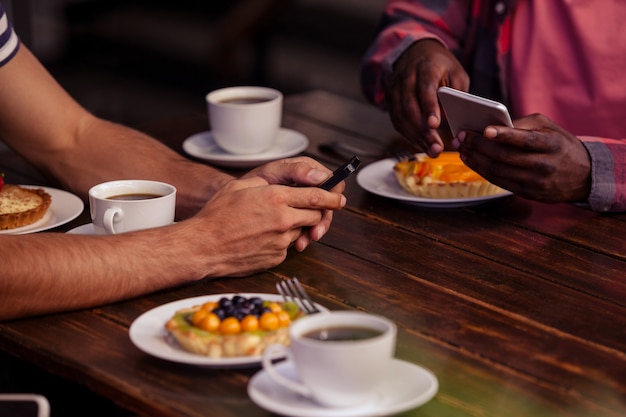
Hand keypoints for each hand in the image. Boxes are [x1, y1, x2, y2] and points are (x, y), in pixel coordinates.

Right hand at [185, 171, 344, 276]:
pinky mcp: (276, 257)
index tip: (340, 198)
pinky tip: (262, 237)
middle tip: (308, 208)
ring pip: (301, 231)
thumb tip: (286, 185)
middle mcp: (283, 220)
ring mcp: (281, 241)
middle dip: (316, 211)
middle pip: (315, 215)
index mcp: (276, 198)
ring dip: (294, 226)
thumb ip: (269, 184)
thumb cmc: (217, 215)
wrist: (203, 246)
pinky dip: (281, 240)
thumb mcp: (240, 186)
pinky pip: (287, 246)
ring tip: (271, 223)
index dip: (332, 197)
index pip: (317, 196)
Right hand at [389, 39, 468, 156]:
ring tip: (432, 150)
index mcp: (425, 68)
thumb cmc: (440, 66)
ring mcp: (396, 90)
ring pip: (401, 117)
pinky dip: (409, 135)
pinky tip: (421, 144)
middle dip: (423, 131)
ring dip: (416, 137)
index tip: (435, 124)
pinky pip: (397, 121)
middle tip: (436, 148)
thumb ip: (457, 93)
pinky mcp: (391, 101)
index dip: (429, 107)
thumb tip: (455, 119)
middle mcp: (406, 79)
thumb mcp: (456, 73)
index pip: (425, 89)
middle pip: (410, 108)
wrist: (415, 53)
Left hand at [457, 114, 591, 202]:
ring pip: (498, 170)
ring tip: (462, 148)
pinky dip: (482, 170)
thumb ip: (523, 124)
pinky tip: (472, 161)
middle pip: (505, 156)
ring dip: (476, 159)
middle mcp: (544, 165)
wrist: (584, 176)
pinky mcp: (528, 193)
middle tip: (461, 136)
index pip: (524, 140)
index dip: (503, 135)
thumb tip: (493, 125)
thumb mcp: (550, 127)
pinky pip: (500, 182)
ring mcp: (535, 182)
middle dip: (479, 146)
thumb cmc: (561, 145)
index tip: (484, 130)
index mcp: (551, 144)